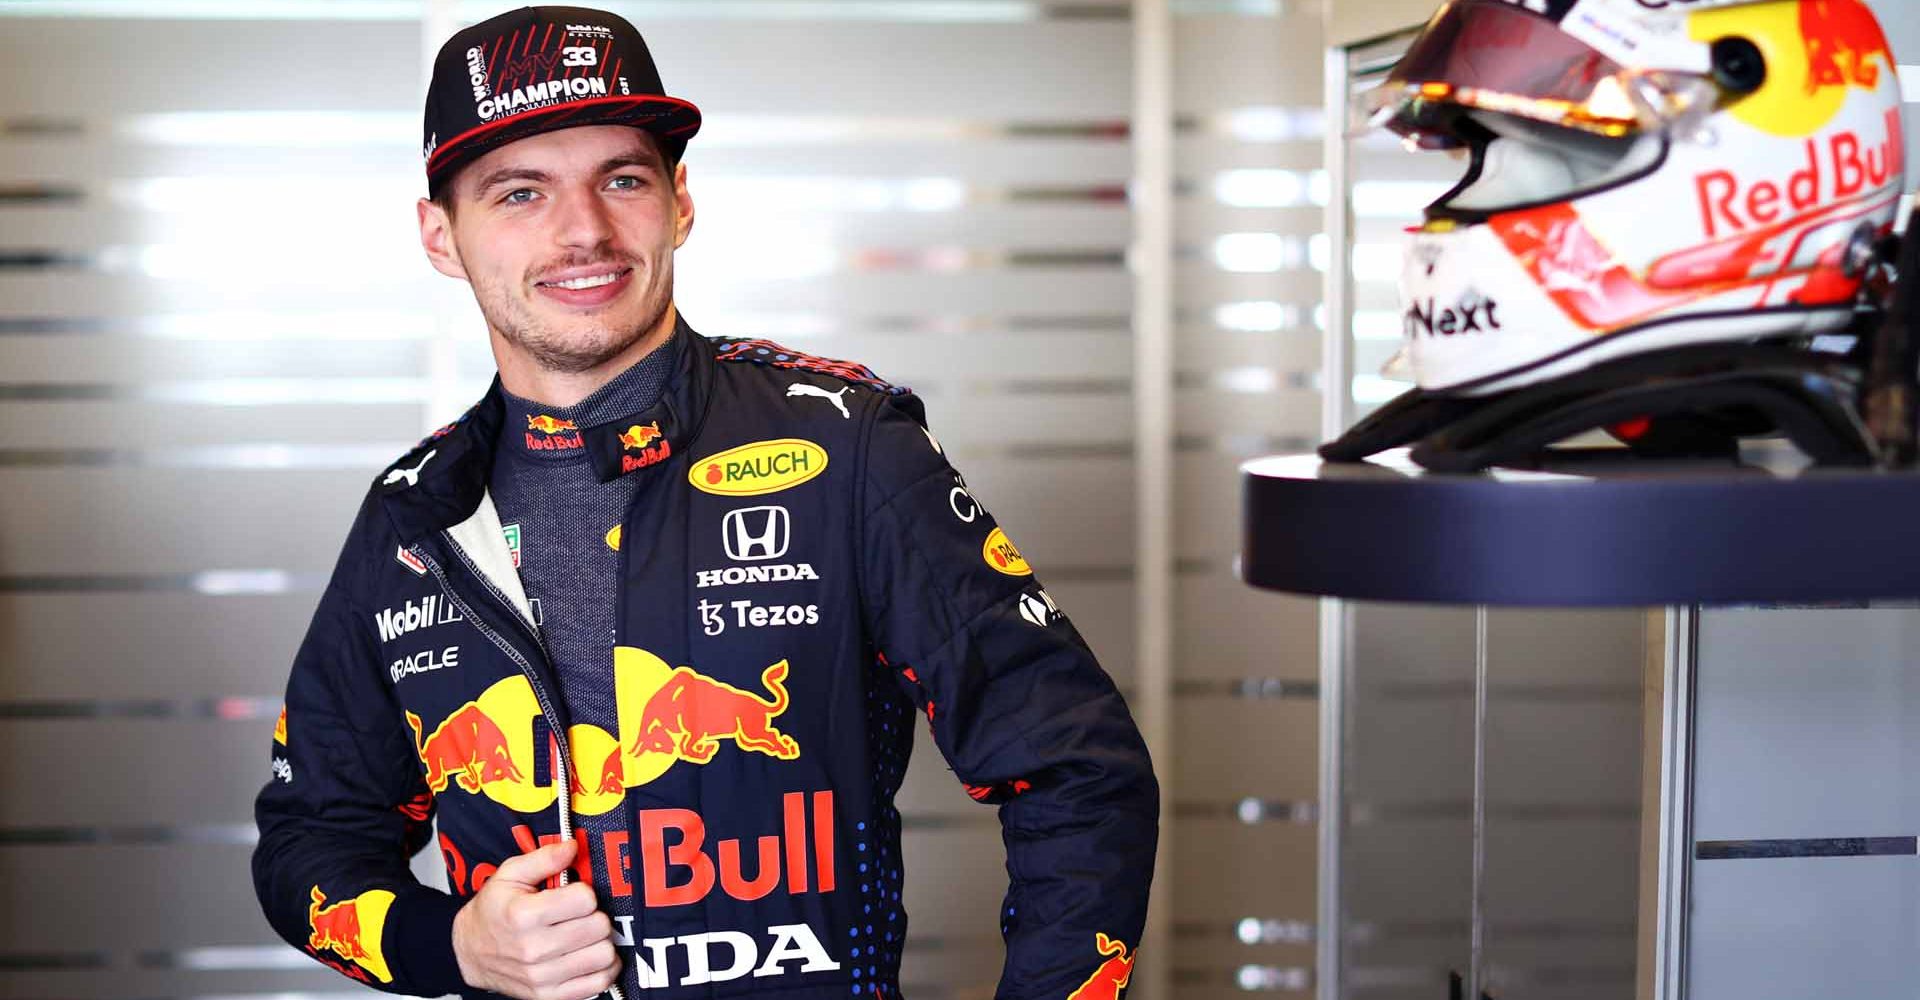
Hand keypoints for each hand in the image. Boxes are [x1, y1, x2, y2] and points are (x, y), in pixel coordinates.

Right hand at [452, 840, 620, 999]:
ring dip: (601, 942)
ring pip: (603, 955)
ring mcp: (542, 976)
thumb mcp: (509, 874)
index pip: (585, 899)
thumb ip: (544, 858)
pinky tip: (589, 955)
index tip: (574, 894)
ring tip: (587, 935)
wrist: (469, 952)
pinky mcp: (549, 995)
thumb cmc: (492, 912)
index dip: (584, 892)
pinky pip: (597, 983)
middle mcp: (533, 949)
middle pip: (599, 926)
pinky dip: (602, 969)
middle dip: (595, 915)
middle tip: (582, 915)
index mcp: (524, 915)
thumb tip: (572, 846)